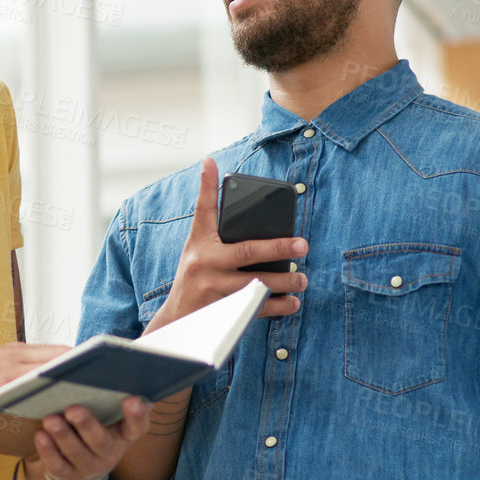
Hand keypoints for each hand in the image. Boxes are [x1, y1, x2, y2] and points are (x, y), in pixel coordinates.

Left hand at [28, 398, 149, 479]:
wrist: (69, 460)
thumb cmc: (87, 425)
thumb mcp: (100, 412)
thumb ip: (104, 395)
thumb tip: (99, 365)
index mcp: (123, 434)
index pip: (137, 426)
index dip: (137, 415)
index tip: (132, 400)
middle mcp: (110, 453)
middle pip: (101, 442)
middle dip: (87, 424)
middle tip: (73, 409)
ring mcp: (89, 468)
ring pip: (77, 453)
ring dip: (63, 436)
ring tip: (50, 420)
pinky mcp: (67, 477)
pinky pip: (58, 466)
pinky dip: (48, 451)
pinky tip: (41, 436)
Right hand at [151, 157, 306, 331]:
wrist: (177, 317)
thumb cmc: (195, 276)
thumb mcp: (197, 249)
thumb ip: (216, 227)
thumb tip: (232, 192)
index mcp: (200, 242)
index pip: (203, 210)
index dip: (205, 184)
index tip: (210, 162)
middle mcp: (205, 263)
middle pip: (246, 252)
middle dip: (276, 247)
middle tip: (302, 245)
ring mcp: (214, 288)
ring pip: (256, 283)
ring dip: (283, 281)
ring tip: (301, 279)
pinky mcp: (223, 310)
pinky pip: (255, 308)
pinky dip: (277, 306)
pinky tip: (291, 302)